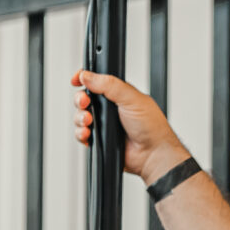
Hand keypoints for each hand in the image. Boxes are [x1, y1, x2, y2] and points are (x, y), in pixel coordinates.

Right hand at [71, 69, 187, 185]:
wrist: (153, 154)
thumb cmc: (151, 127)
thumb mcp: (131, 98)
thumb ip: (109, 84)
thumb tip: (87, 75)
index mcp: (118, 95)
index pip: (96, 82)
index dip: (84, 79)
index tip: (76, 80)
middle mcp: (110, 109)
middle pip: (84, 99)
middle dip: (80, 100)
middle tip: (85, 103)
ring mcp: (104, 124)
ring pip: (80, 117)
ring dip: (80, 118)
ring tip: (89, 121)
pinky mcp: (100, 139)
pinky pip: (82, 135)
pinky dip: (81, 134)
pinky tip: (89, 134)